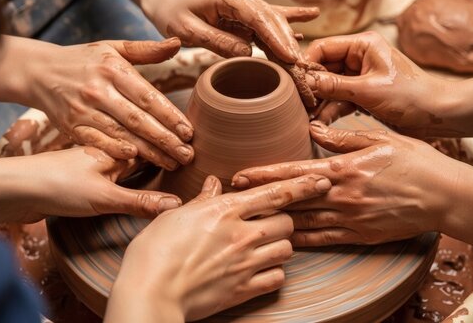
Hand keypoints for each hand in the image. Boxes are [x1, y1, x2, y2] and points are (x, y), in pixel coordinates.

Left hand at [0, 147, 181, 224]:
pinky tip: (133, 169)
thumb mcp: (102, 199)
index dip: (171, 145)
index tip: (192, 149)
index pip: (151, 143)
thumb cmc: (55, 186)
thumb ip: (139, 202)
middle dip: (164, 143)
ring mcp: (93, 159)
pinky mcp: (81, 172)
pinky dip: (129, 165)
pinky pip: (114, 163)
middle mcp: (106, 149)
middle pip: (142, 142)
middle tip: (188, 147)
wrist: (12, 188)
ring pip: (128, 150)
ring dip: (148, 151)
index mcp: (115, 149)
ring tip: (168, 153)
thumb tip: (175, 205)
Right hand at [25, 38, 193, 168]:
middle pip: (138, 120)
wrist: (37, 71)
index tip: (189, 132)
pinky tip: (136, 160)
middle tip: (188, 155)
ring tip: (172, 163)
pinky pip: (98, 142)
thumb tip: (178, 43)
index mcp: (113, 70)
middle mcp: (99, 91)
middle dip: (166, 140)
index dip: (170, 116)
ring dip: (149, 152)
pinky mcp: (71, 127)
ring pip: (122, 135)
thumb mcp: (113, 48)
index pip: (148, 97)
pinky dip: (116, 151)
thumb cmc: (83, 60)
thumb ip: (147, 50)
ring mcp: (84, 111)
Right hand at [106, 174, 330, 321]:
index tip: (321, 180)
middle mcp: (242, 235)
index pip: (275, 192)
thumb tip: (214, 184)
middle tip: (265, 224)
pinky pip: (278, 278)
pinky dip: (273, 273)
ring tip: (261, 247)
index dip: (303, 185)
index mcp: (226, 210)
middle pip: (287, 222)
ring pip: (287, 250)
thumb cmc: (155, 251)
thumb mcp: (176, 216)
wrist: (151, 292)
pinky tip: (259, 270)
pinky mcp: (244, 289)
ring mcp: (246, 264)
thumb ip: (202, 200)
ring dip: (279, 247)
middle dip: (282, 221)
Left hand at [145, 0, 318, 61]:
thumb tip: (247, 53)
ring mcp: (246, 3)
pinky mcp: (247, 12)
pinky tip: (312, 15)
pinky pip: (271, 16)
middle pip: (271, 19)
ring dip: (289, 39)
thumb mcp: (188, 31)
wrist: (168, 1)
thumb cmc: (173, 14)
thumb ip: (217, 41)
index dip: (276, 37)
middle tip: (300, 66)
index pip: (258, 17)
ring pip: (274, 20)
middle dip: (287, 42)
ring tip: (303, 59)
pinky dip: (291, 18)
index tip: (289, 56)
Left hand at [232, 121, 463, 245]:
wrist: (445, 195)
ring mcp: (350, 219)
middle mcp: (342, 196)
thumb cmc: (415, 161)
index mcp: (344, 169)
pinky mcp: (360, 235)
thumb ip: (344, 137)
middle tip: (234, 198)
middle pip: (291, 199)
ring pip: (303, 222)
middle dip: (261, 199)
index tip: (240, 174)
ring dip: (276, 220)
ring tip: (252, 219)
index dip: (264, 175)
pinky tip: (285, 239)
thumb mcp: (380, 139)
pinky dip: (302, 239)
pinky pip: (323, 239)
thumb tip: (314, 131)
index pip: (294, 173)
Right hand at [304, 32, 454, 136]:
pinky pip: (340, 99)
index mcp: (363, 44)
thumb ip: (333, 85)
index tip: (294, 83)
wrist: (439, 115)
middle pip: (324, 67)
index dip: (306, 65)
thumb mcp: (368, 91)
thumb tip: (304, 82)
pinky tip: (319, 122)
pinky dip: (331, 109)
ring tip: (306, 116)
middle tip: (298, 104)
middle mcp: (360, 56)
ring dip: (320, 101)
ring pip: (330, 86)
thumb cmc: (411, 97)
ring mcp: (362, 76)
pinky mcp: (364, 94)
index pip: (322, 47)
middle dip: (311, 86)